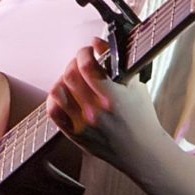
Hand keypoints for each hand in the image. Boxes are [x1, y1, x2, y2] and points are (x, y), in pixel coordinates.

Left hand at [46, 39, 164, 167]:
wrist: (141, 151)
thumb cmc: (141, 119)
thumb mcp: (136, 86)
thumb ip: (118, 62)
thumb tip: (98, 42)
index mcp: (113, 98)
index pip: (86, 66)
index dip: (84, 52)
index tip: (88, 50)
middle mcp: (95, 111)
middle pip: (69, 75)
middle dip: (74, 62)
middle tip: (81, 62)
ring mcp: (82, 124)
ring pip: (57, 91)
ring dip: (63, 78)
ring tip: (73, 77)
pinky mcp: (74, 134)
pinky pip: (53, 111)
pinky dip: (55, 97)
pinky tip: (64, 92)